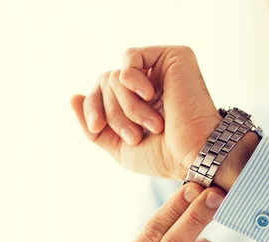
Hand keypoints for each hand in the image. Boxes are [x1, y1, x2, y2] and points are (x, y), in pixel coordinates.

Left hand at [71, 46, 222, 179]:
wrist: (194, 155)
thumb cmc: (164, 156)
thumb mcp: (119, 148)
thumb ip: (94, 126)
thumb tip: (74, 96)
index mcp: (140, 102)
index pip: (101, 92)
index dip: (92, 108)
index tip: (98, 128)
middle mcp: (151, 83)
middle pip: (106, 83)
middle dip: (113, 113)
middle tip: (135, 136)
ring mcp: (163, 69)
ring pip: (116, 74)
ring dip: (127, 106)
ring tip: (152, 125)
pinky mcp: (174, 57)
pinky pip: (132, 57)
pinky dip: (132, 79)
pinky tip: (151, 95)